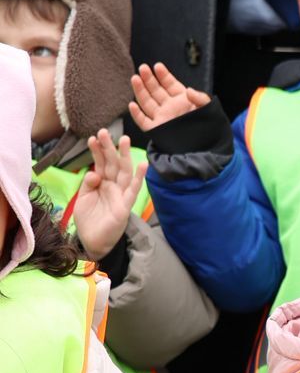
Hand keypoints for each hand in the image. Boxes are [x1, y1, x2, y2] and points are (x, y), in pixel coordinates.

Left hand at [69, 130, 143, 259]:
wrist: (93, 242)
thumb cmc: (89, 220)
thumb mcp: (83, 198)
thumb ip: (88, 184)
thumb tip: (93, 173)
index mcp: (102, 184)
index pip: (100, 163)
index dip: (96, 151)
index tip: (91, 138)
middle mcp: (113, 186)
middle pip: (112, 164)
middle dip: (109, 148)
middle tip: (105, 131)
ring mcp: (120, 195)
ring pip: (124, 172)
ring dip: (124, 156)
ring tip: (123, 140)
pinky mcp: (125, 206)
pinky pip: (133, 190)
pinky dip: (139, 178)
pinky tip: (142, 164)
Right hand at [128, 62, 211, 131]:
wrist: (206, 145)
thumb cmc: (208, 126)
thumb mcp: (208, 109)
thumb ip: (200, 98)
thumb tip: (188, 91)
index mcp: (181, 100)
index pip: (170, 84)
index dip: (163, 75)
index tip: (157, 66)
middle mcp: (169, 107)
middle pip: (155, 90)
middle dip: (149, 79)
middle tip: (143, 67)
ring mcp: (162, 118)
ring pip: (147, 102)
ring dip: (140, 90)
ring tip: (135, 78)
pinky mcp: (157, 129)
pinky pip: (143, 122)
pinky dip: (137, 114)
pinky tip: (132, 104)